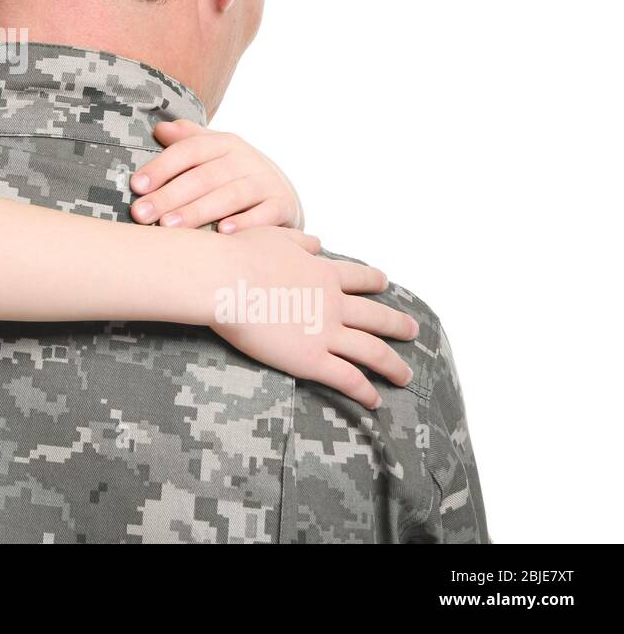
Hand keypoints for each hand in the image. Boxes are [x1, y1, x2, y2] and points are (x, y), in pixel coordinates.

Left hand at [130, 119, 302, 232]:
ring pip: (230, 196)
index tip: (136, 186)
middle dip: (170, 195)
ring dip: (198, 211)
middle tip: (142, 214)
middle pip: (204, 176)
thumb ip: (188, 139)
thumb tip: (160, 128)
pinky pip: (264, 214)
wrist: (283, 192)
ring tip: (169, 226)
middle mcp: (246, 158)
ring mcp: (267, 181)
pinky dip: (245, 223)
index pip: (188, 150)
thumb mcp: (214, 152)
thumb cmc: (234, 174)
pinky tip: (222, 233)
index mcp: (224, 143)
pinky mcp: (284, 205)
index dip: (161, 167)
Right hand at [208, 227, 416, 410]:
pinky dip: (365, 391)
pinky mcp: (311, 360)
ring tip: (405, 376)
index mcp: (322, 272)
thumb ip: (300, 241)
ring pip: (372, 352)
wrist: (225, 280)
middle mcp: (333, 303)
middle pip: (376, 317)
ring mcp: (325, 333)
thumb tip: (317, 242)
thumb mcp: (275, 236)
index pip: (359, 278)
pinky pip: (347, 379)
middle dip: (397, 325)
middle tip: (412, 331)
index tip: (384, 284)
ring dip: (392, 365)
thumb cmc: (240, 255)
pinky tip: (374, 401)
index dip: (374, 281)